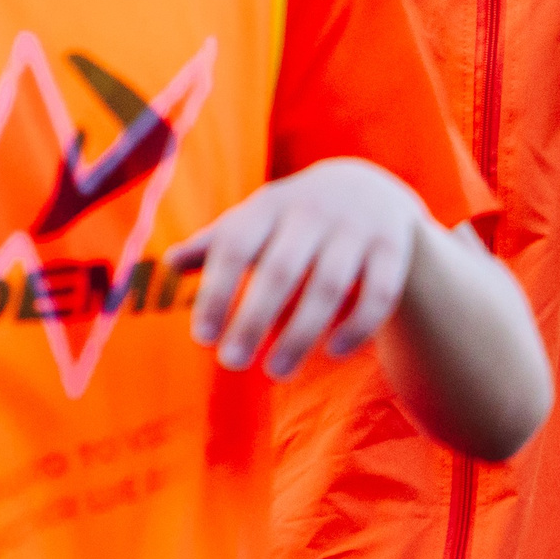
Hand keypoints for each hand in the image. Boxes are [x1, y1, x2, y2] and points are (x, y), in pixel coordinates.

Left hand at [167, 158, 424, 379]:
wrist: (369, 186)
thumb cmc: (293, 217)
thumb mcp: (255, 220)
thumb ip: (215, 244)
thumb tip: (167, 264)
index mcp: (269, 205)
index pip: (236, 247)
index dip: (216, 292)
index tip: (202, 338)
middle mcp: (312, 211)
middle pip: (281, 271)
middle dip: (254, 320)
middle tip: (232, 363)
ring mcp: (356, 228)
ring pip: (328, 287)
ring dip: (301, 334)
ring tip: (276, 372)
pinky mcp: (393, 247)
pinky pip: (378, 293)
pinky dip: (357, 326)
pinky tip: (332, 353)